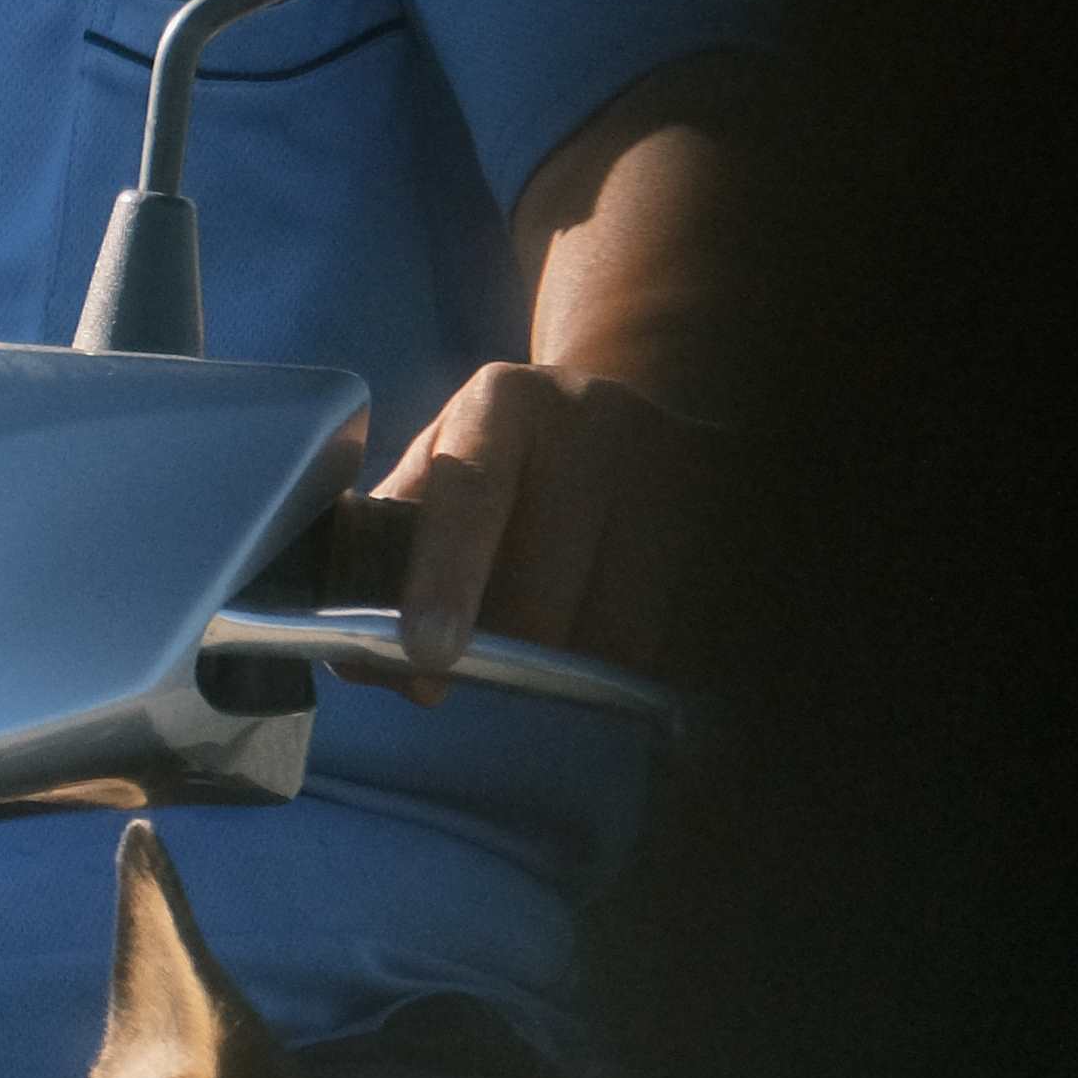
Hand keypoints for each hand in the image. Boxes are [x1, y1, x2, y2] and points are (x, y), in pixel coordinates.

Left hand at [364, 359, 711, 696]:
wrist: (611, 416)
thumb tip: (355, 660)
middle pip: (551, 577)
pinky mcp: (722, 502)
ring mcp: (671, 456)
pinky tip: (626, 645)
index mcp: (504, 400)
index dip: (446, 579)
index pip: (472, 494)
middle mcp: (593, 415)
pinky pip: (686, 623)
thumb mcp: (441, 470)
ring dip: (586, 665)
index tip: (427, 653)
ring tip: (564, 656)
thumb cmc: (509, 460)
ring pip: (626, 620)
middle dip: (514, 648)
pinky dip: (649, 658)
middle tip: (493, 676)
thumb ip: (393, 550)